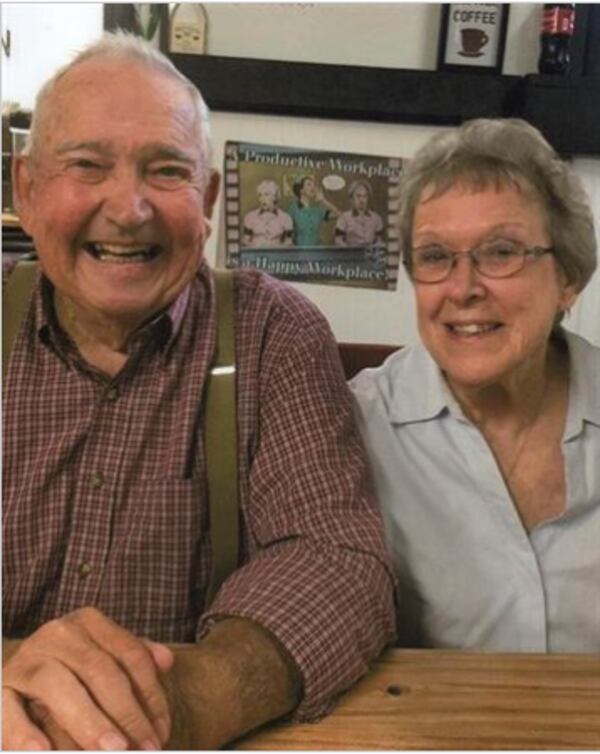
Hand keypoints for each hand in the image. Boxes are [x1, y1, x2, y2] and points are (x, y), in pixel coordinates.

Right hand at [2, 607, 173, 750]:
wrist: (23, 685)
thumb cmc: (75, 676)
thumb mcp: (104, 661)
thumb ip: (135, 660)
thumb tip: (166, 660)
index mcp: (88, 622)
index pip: (130, 654)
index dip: (151, 694)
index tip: (162, 731)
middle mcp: (57, 633)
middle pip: (100, 670)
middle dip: (126, 713)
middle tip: (143, 747)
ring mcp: (26, 660)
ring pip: (61, 687)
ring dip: (90, 722)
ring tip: (113, 749)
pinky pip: (8, 712)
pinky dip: (24, 734)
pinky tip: (43, 752)